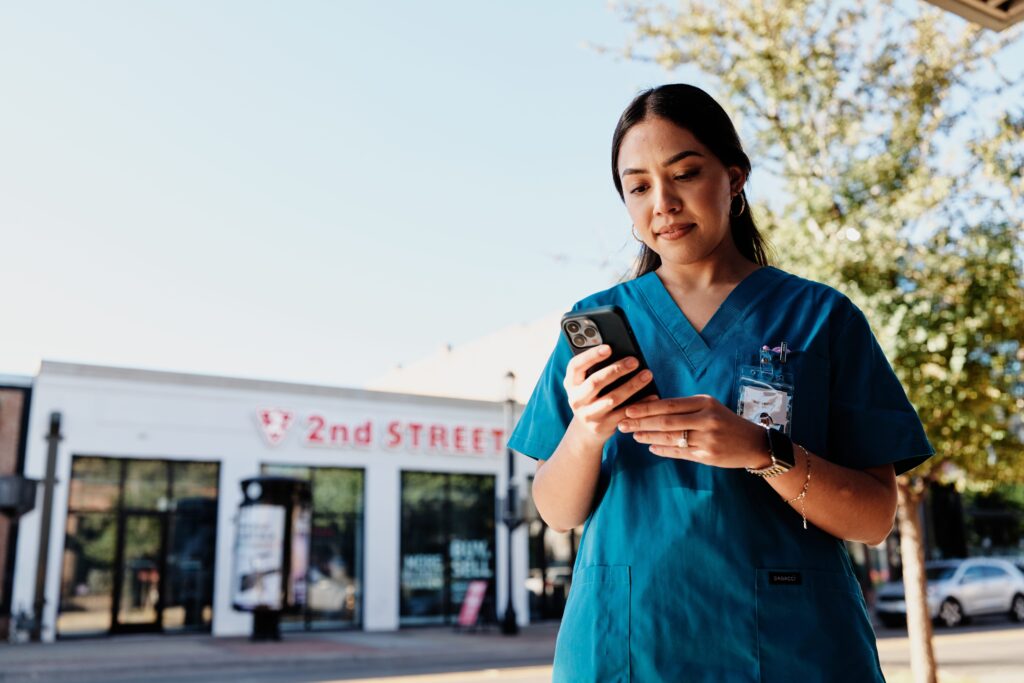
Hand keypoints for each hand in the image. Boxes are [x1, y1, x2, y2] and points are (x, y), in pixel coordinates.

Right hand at [563, 344, 656, 445]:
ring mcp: (588, 414)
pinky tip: (651, 395)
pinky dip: (639, 404)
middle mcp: (576, 399)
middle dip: (616, 370)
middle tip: (634, 361)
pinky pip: (624, 413)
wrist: (585, 430)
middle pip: (595, 382)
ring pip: (612, 398)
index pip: (576, 366)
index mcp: (570, 383)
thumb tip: (621, 353)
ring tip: (647, 374)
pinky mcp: (602, 426)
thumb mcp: (585, 384)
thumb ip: (595, 369)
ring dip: (632, 386)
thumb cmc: (590, 397)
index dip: (591, 356)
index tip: (609, 348)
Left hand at [616, 395, 769, 468]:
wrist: (753, 443)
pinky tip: (651, 447)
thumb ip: (685, 407)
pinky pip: (679, 452)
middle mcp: (706, 419)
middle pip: (665, 421)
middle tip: (622, 424)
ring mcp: (707, 439)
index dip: (646, 407)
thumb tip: (652, 408)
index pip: (668, 404)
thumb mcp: (709, 406)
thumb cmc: (726, 422)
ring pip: (670, 438)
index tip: (629, 409)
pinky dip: (662, 449)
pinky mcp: (707, 456)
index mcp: (704, 403)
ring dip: (648, 437)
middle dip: (640, 423)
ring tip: (634, 436)